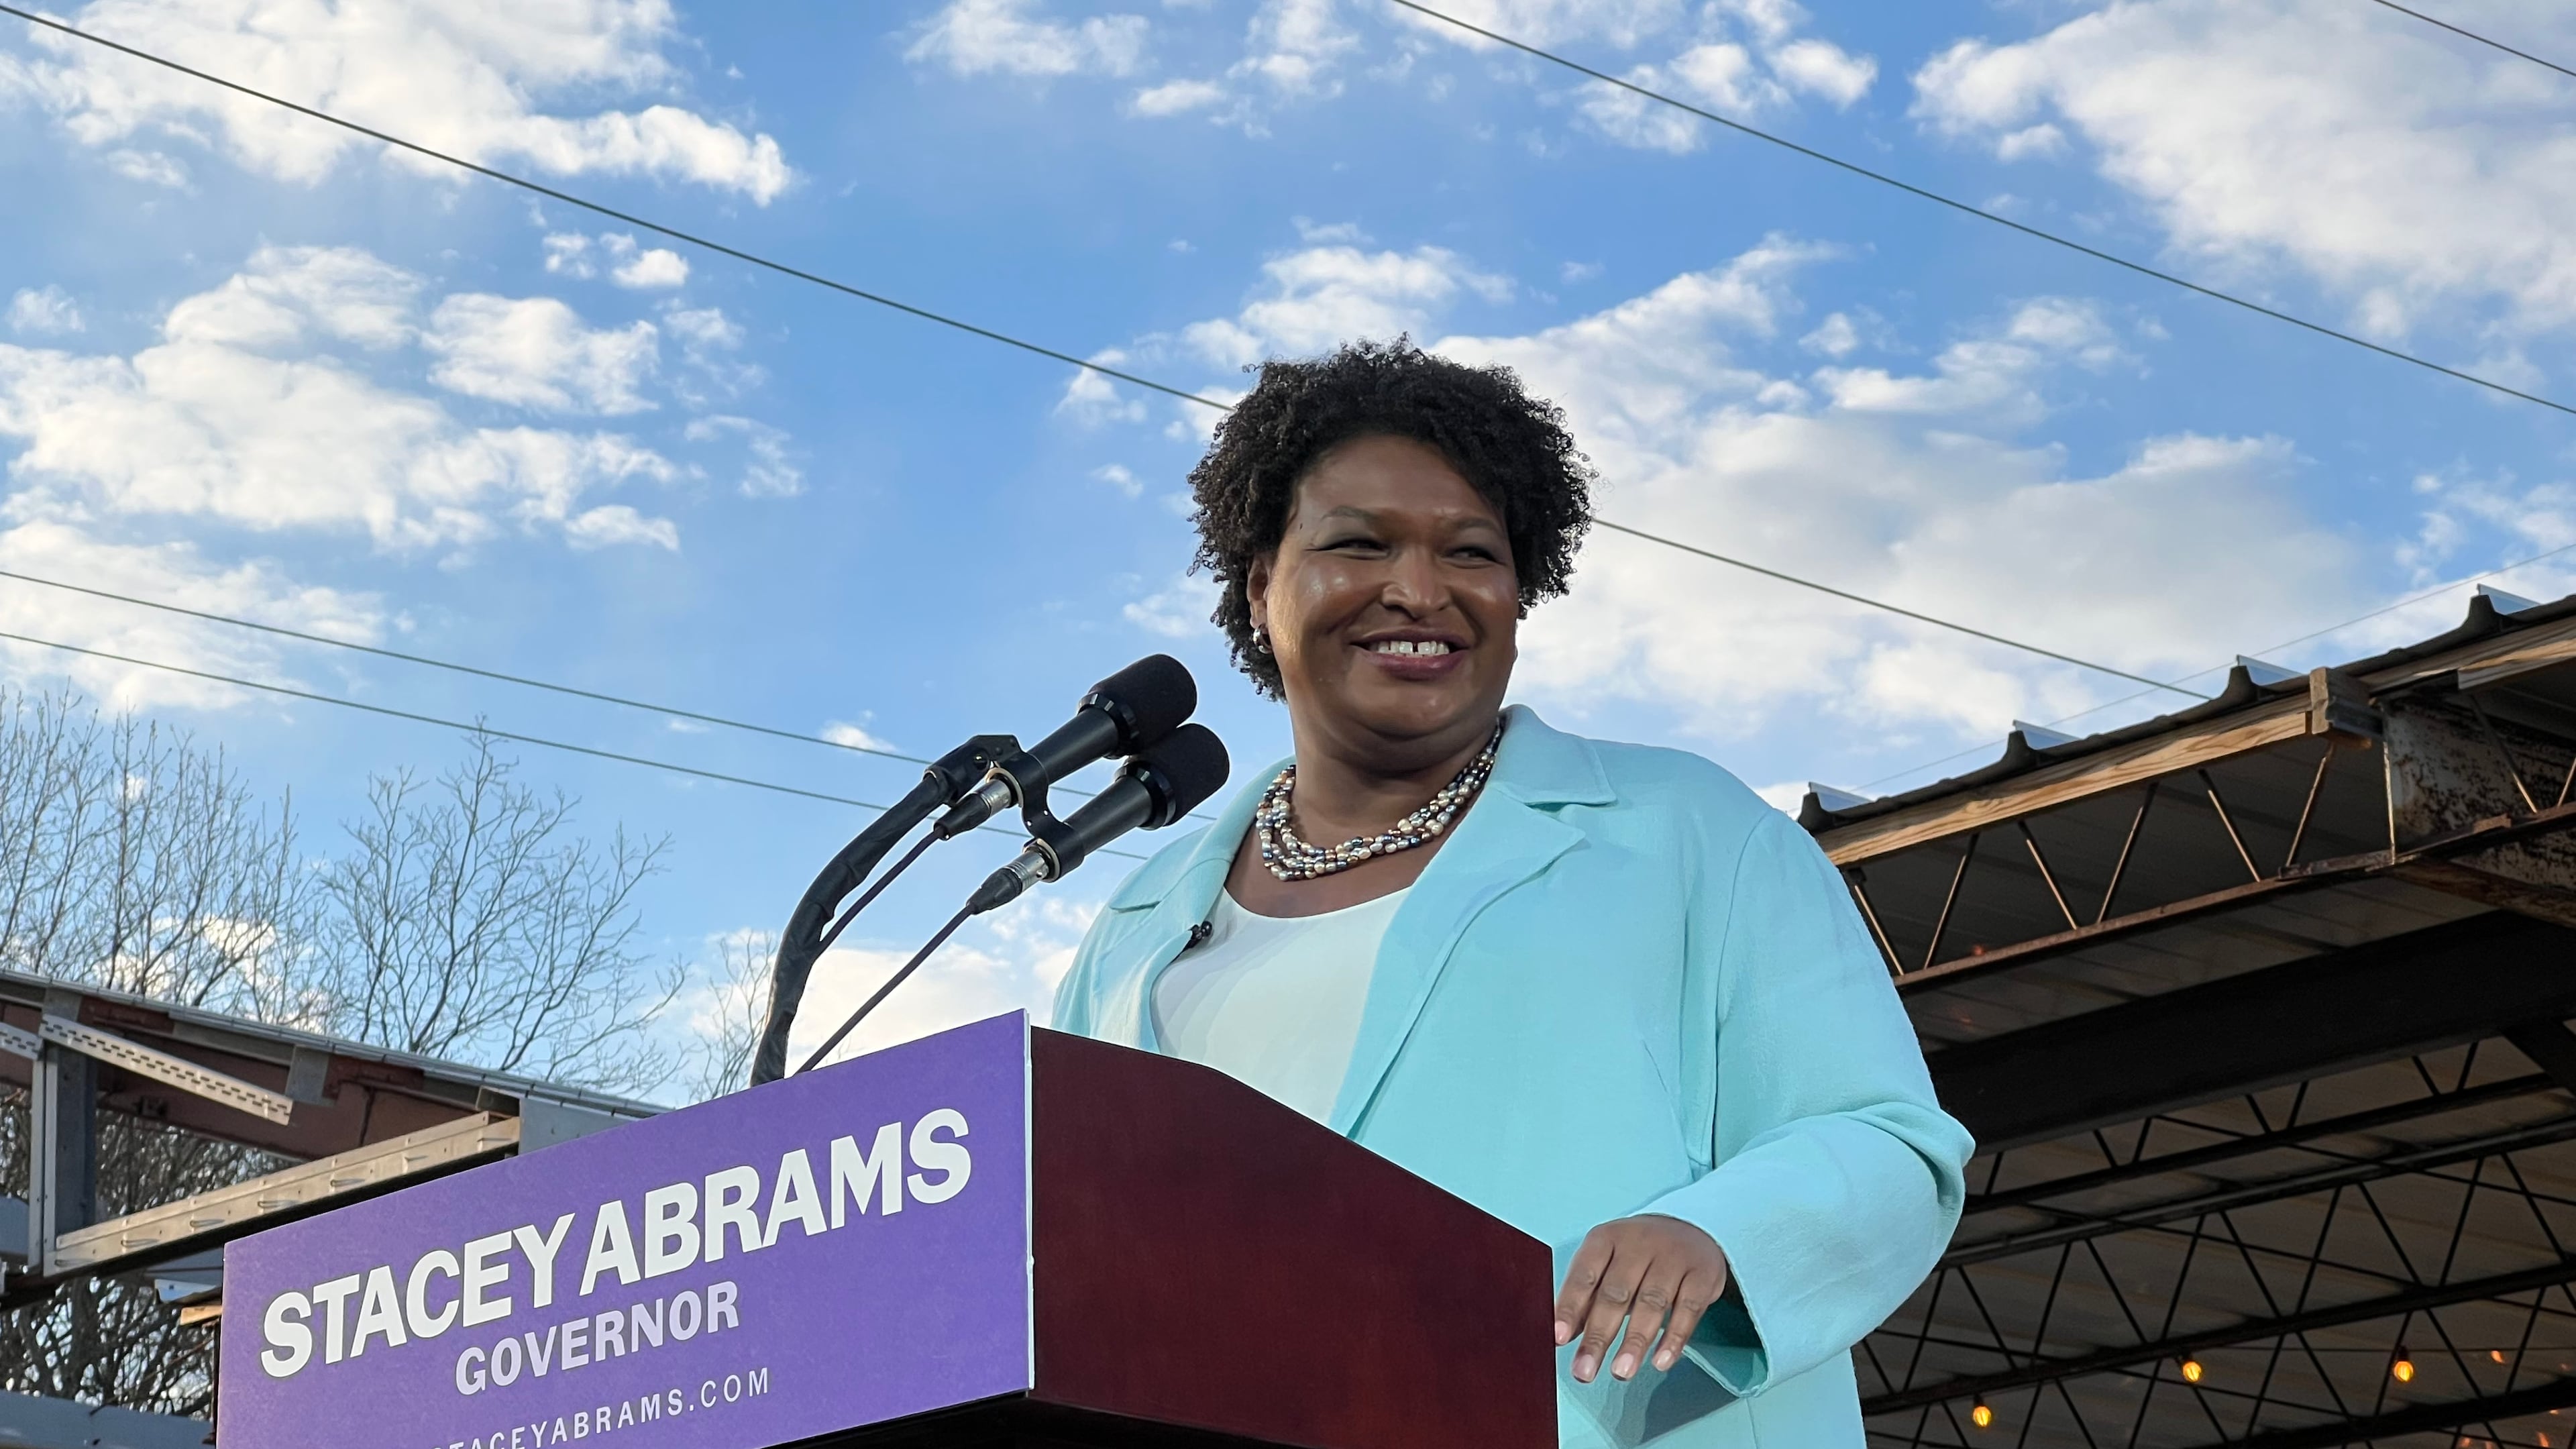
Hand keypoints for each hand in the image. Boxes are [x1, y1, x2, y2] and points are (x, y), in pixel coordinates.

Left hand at [1554, 1214, 1729, 1383]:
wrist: (1690, 1230)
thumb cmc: (1637, 1256)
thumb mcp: (1606, 1265)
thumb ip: (1586, 1299)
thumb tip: (1564, 1337)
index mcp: (1606, 1238)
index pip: (1584, 1275)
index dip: (1570, 1307)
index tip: (1559, 1339)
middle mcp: (1638, 1243)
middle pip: (1616, 1293)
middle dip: (1599, 1336)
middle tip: (1585, 1371)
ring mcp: (1673, 1257)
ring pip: (1652, 1302)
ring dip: (1635, 1342)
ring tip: (1621, 1372)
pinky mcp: (1702, 1274)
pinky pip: (1688, 1309)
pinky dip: (1674, 1339)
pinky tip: (1660, 1362)